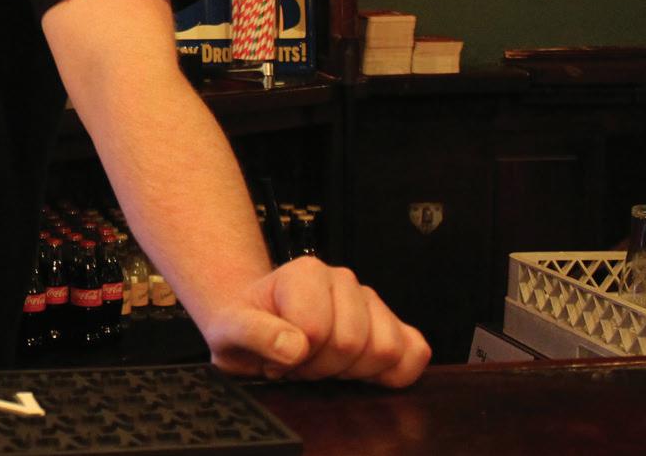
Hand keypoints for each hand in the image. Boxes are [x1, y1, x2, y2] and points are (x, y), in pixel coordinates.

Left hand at [199, 256, 431, 387]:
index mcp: (306, 273)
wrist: (256, 322)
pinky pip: (415, 352)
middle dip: (320, 367)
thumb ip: (254, 333)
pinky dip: (393, 373)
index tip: (274, 356)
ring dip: (351, 372)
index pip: (315, 330)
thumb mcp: (230, 329)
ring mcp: (372, 302)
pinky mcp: (394, 326)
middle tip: (297, 364)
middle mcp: (344, 280)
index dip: (293, 356)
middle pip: (351, 343)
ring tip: (322, 364)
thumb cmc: (245, 324)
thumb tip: (294, 347)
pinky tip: (358, 372)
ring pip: (385, 350)